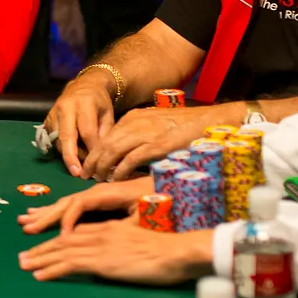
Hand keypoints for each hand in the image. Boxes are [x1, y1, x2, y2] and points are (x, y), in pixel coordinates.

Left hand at [18, 218, 212, 283]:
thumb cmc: (167, 251)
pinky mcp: (101, 260)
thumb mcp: (140, 243)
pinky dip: (51, 269)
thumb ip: (125, 246)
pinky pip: (70, 264)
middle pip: (63, 239)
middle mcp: (100, 234)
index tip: (41, 245)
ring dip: (39, 258)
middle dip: (41, 248)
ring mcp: (99, 246)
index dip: (56, 238)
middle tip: (22, 257)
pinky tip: (39, 275)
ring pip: (61, 250)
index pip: (76, 233)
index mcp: (109, 229)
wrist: (176, 252)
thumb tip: (117, 258)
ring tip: (23, 265)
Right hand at [19, 176, 151, 234]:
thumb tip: (116, 229)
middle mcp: (98, 192)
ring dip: (46, 213)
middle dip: (46, 215)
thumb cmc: (162, 201)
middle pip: (67, 202)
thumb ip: (129, 219)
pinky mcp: (100, 201)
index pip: (80, 204)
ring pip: (67, 204)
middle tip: (25, 226)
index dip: (69, 219)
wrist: (173, 187)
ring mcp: (97, 195)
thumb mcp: (149, 211)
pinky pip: (73, 207)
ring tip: (26, 220)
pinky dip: (58, 213)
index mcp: (108, 193)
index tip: (62, 237)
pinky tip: (47, 218)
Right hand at [42, 78, 115, 177]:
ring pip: (59, 140)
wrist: (83, 86)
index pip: (87, 131)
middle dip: (71, 157)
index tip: (99, 165)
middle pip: (67, 136)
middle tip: (78, 174)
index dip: (92, 150)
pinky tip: (73, 154)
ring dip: (69, 155)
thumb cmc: (99, 102)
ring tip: (81, 166)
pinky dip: (63, 149)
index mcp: (84, 103)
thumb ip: (105, 133)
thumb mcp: (108, 114)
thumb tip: (102, 157)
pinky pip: (54, 139)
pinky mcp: (47, 119)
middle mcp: (65, 107)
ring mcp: (53, 113)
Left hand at [82, 103, 241, 180]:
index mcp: (134, 118)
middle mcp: (136, 123)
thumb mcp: (156, 126)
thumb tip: (126, 153)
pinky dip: (121, 170)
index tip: (90, 164)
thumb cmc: (185, 127)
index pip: (106, 136)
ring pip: (113, 151)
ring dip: (103, 167)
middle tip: (87, 175)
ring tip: (98, 179)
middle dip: (94, 160)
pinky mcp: (157, 145)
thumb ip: (140, 135)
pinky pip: (131, 159)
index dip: (95, 151)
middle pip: (105, 143)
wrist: (210, 121)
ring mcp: (146, 133)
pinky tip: (116, 179)